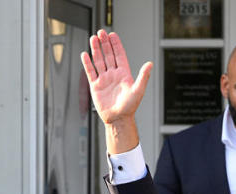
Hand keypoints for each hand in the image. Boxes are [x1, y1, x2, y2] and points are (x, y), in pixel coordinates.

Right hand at [81, 29, 151, 150]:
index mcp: (124, 74)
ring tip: (93, 38)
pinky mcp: (96, 85)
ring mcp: (104, 79)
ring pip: (99, 61)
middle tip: (101, 32)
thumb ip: (143, 76)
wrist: (118, 119)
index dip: (116, 45)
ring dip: (96, 50)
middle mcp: (114, 74)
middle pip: (108, 55)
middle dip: (105, 44)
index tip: (112, 34)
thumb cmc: (130, 107)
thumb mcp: (138, 90)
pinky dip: (87, 63)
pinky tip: (85, 54)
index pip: (119, 55)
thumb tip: (150, 64)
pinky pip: (91, 72)